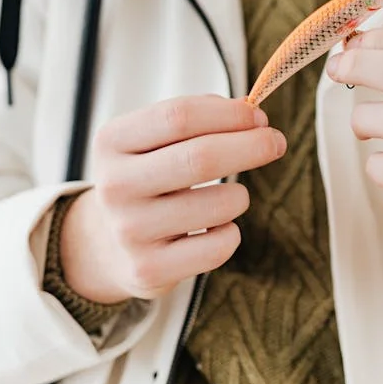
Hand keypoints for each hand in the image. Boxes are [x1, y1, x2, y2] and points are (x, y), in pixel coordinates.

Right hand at [59, 95, 286, 303]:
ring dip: (240, 195)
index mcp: (112, 142)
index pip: (179, 117)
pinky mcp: (150, 269)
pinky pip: (218, 246)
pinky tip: (216, 228)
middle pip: (200, 158)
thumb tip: (252, 115)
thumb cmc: (147, 178)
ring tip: (233, 196)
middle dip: (251, 146)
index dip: (229, 114)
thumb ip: (198, 118)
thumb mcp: (152, 140)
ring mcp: (130, 231)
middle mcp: (115, 186)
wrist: (106, 244)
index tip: (258, 117)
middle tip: (276, 143)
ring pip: (219, 205)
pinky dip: (231, 232)